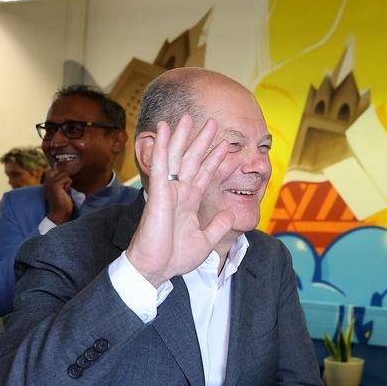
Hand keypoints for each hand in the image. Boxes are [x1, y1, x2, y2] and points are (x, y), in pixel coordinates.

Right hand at [43, 166, 73, 224]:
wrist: (60, 213)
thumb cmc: (63, 203)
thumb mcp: (60, 190)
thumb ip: (60, 182)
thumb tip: (66, 174)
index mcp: (46, 183)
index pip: (53, 170)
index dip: (61, 175)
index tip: (62, 186)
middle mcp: (46, 182)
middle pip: (58, 170)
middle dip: (64, 177)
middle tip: (64, 187)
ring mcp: (49, 183)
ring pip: (63, 174)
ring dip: (67, 181)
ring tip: (64, 190)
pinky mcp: (55, 186)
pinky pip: (66, 178)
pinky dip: (69, 184)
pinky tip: (66, 191)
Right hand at [127, 115, 237, 286]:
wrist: (156, 269)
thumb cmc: (175, 256)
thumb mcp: (205, 240)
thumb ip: (217, 225)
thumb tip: (230, 213)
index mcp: (190, 201)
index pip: (206, 174)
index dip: (216, 159)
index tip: (226, 145)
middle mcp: (180, 192)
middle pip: (194, 160)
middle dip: (203, 141)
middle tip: (213, 122)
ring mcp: (169, 191)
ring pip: (177, 157)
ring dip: (182, 136)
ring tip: (188, 117)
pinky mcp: (158, 193)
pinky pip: (161, 165)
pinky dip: (162, 147)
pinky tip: (164, 130)